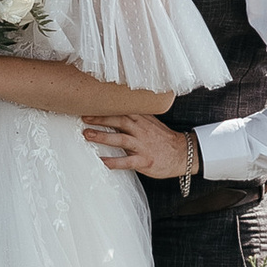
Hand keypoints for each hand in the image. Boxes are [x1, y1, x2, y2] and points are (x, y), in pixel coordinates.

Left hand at [82, 110, 198, 180]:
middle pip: (118, 121)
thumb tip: (117, 111)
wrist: (183, 153)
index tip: (91, 105)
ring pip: (120, 139)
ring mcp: (142, 146)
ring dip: (102, 136)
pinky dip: (113, 161)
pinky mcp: (144, 161)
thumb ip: (136, 117)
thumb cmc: (164, 139)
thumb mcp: (151, 122)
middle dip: (100, 119)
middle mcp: (141, 130)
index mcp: (143, 120)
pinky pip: (126, 161)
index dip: (106, 107)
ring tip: (87, 135)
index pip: (122, 110)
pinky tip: (102, 162)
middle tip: (84, 117)